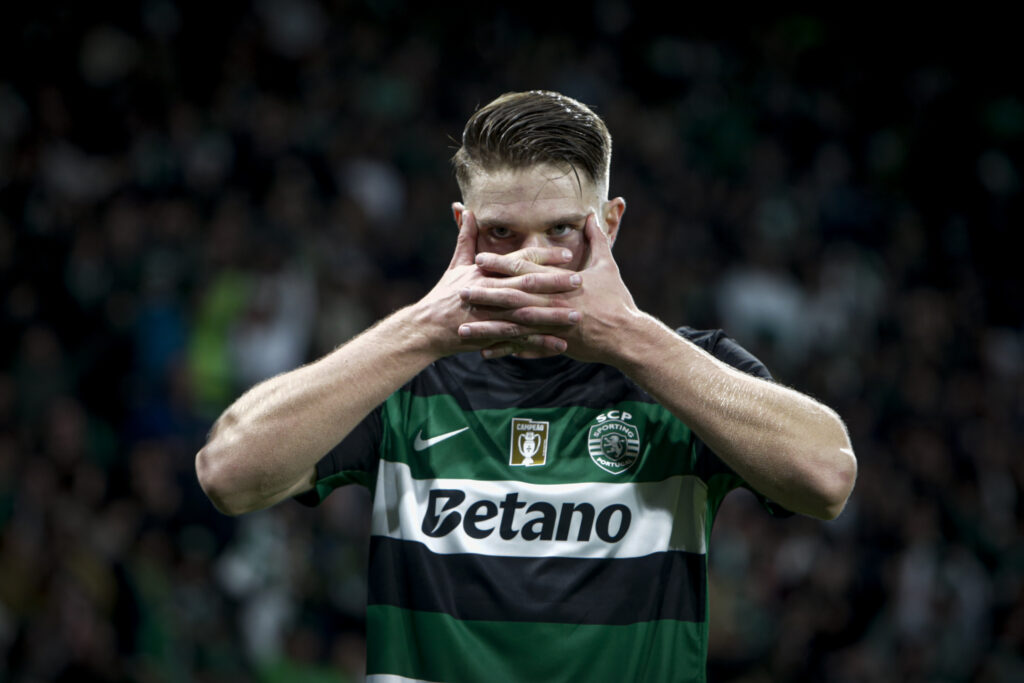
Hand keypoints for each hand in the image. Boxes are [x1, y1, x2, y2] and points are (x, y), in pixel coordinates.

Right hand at [416, 209, 582, 357]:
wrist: (426, 328)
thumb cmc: (443, 295)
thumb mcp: (455, 264)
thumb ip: (465, 238)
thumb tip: (466, 209)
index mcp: (485, 271)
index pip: (519, 260)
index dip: (545, 257)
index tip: (568, 256)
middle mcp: (489, 290)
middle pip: (527, 284)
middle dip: (555, 283)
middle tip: (580, 281)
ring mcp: (490, 314)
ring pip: (527, 313)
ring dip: (552, 315)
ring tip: (576, 315)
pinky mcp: (490, 335)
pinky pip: (519, 340)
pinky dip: (540, 343)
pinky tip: (561, 344)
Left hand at [459, 214, 639, 362]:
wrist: (627, 336)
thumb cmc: (617, 299)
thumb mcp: (608, 265)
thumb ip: (596, 239)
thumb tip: (591, 215)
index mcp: (561, 283)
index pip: (525, 270)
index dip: (501, 264)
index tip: (478, 259)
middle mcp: (553, 304)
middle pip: (512, 298)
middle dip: (485, 294)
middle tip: (460, 290)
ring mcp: (552, 327)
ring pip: (513, 327)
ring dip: (488, 327)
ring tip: (464, 328)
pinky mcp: (555, 345)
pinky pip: (526, 348)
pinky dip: (506, 350)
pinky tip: (486, 352)